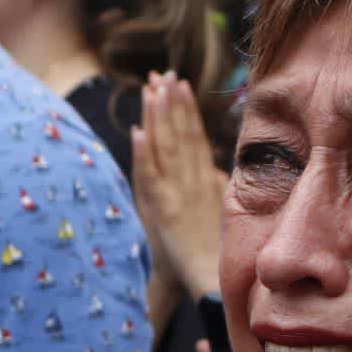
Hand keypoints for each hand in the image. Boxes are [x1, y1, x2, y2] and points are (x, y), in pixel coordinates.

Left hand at [132, 72, 225, 303]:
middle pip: (179, 133)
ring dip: (158, 117)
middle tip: (162, 73)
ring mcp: (176, 192)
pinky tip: (137, 133)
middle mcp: (191, 179)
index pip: (192, 134)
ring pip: (165, 147)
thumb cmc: (211, 247)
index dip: (184, 107)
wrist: (208, 277)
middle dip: (170, 101)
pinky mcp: (162, 209)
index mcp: (203, 177)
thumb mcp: (215, 207)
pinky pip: (149, 177)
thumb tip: (210, 161)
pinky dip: (143, 154)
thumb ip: (212, 181)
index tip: (177, 82)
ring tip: (152, 89)